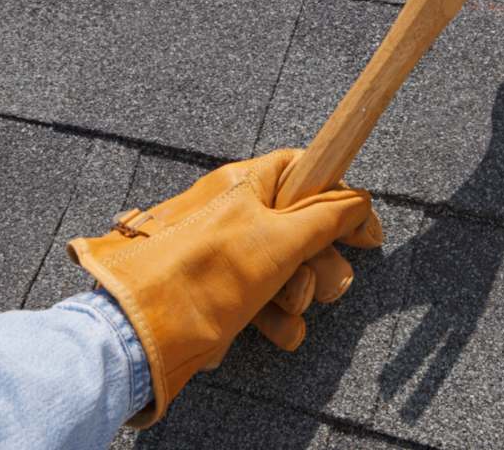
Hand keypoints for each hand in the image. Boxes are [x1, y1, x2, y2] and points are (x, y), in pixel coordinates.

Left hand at [67, 149, 382, 426]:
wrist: (138, 334)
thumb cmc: (206, 276)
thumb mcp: (280, 240)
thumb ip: (327, 217)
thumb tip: (360, 200)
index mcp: (244, 184)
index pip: (305, 170)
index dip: (340, 198)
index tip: (365, 234)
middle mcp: (234, 213)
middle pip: (302, 226)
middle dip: (321, 260)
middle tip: (328, 284)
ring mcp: (225, 255)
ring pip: (286, 267)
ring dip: (299, 292)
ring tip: (290, 308)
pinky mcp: (218, 293)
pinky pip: (261, 298)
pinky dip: (275, 317)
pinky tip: (277, 332)